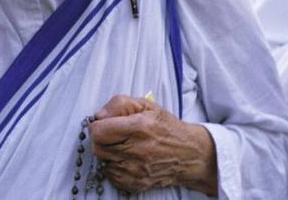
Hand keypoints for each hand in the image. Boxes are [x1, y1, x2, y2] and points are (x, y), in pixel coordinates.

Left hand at [88, 95, 216, 195]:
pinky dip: (114, 166)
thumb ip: (119, 104)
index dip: (97, 125)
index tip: (104, 124)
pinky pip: (111, 175)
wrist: (189, 154)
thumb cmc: (167, 128)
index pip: (99, 131)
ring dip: (108, 153)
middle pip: (98, 147)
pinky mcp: (136, 183)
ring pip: (103, 161)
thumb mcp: (146, 105)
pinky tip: (126, 158)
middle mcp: (137, 151)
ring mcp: (137, 170)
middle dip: (102, 139)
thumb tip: (98, 115)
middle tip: (113, 134)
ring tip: (122, 145)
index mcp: (139, 128)